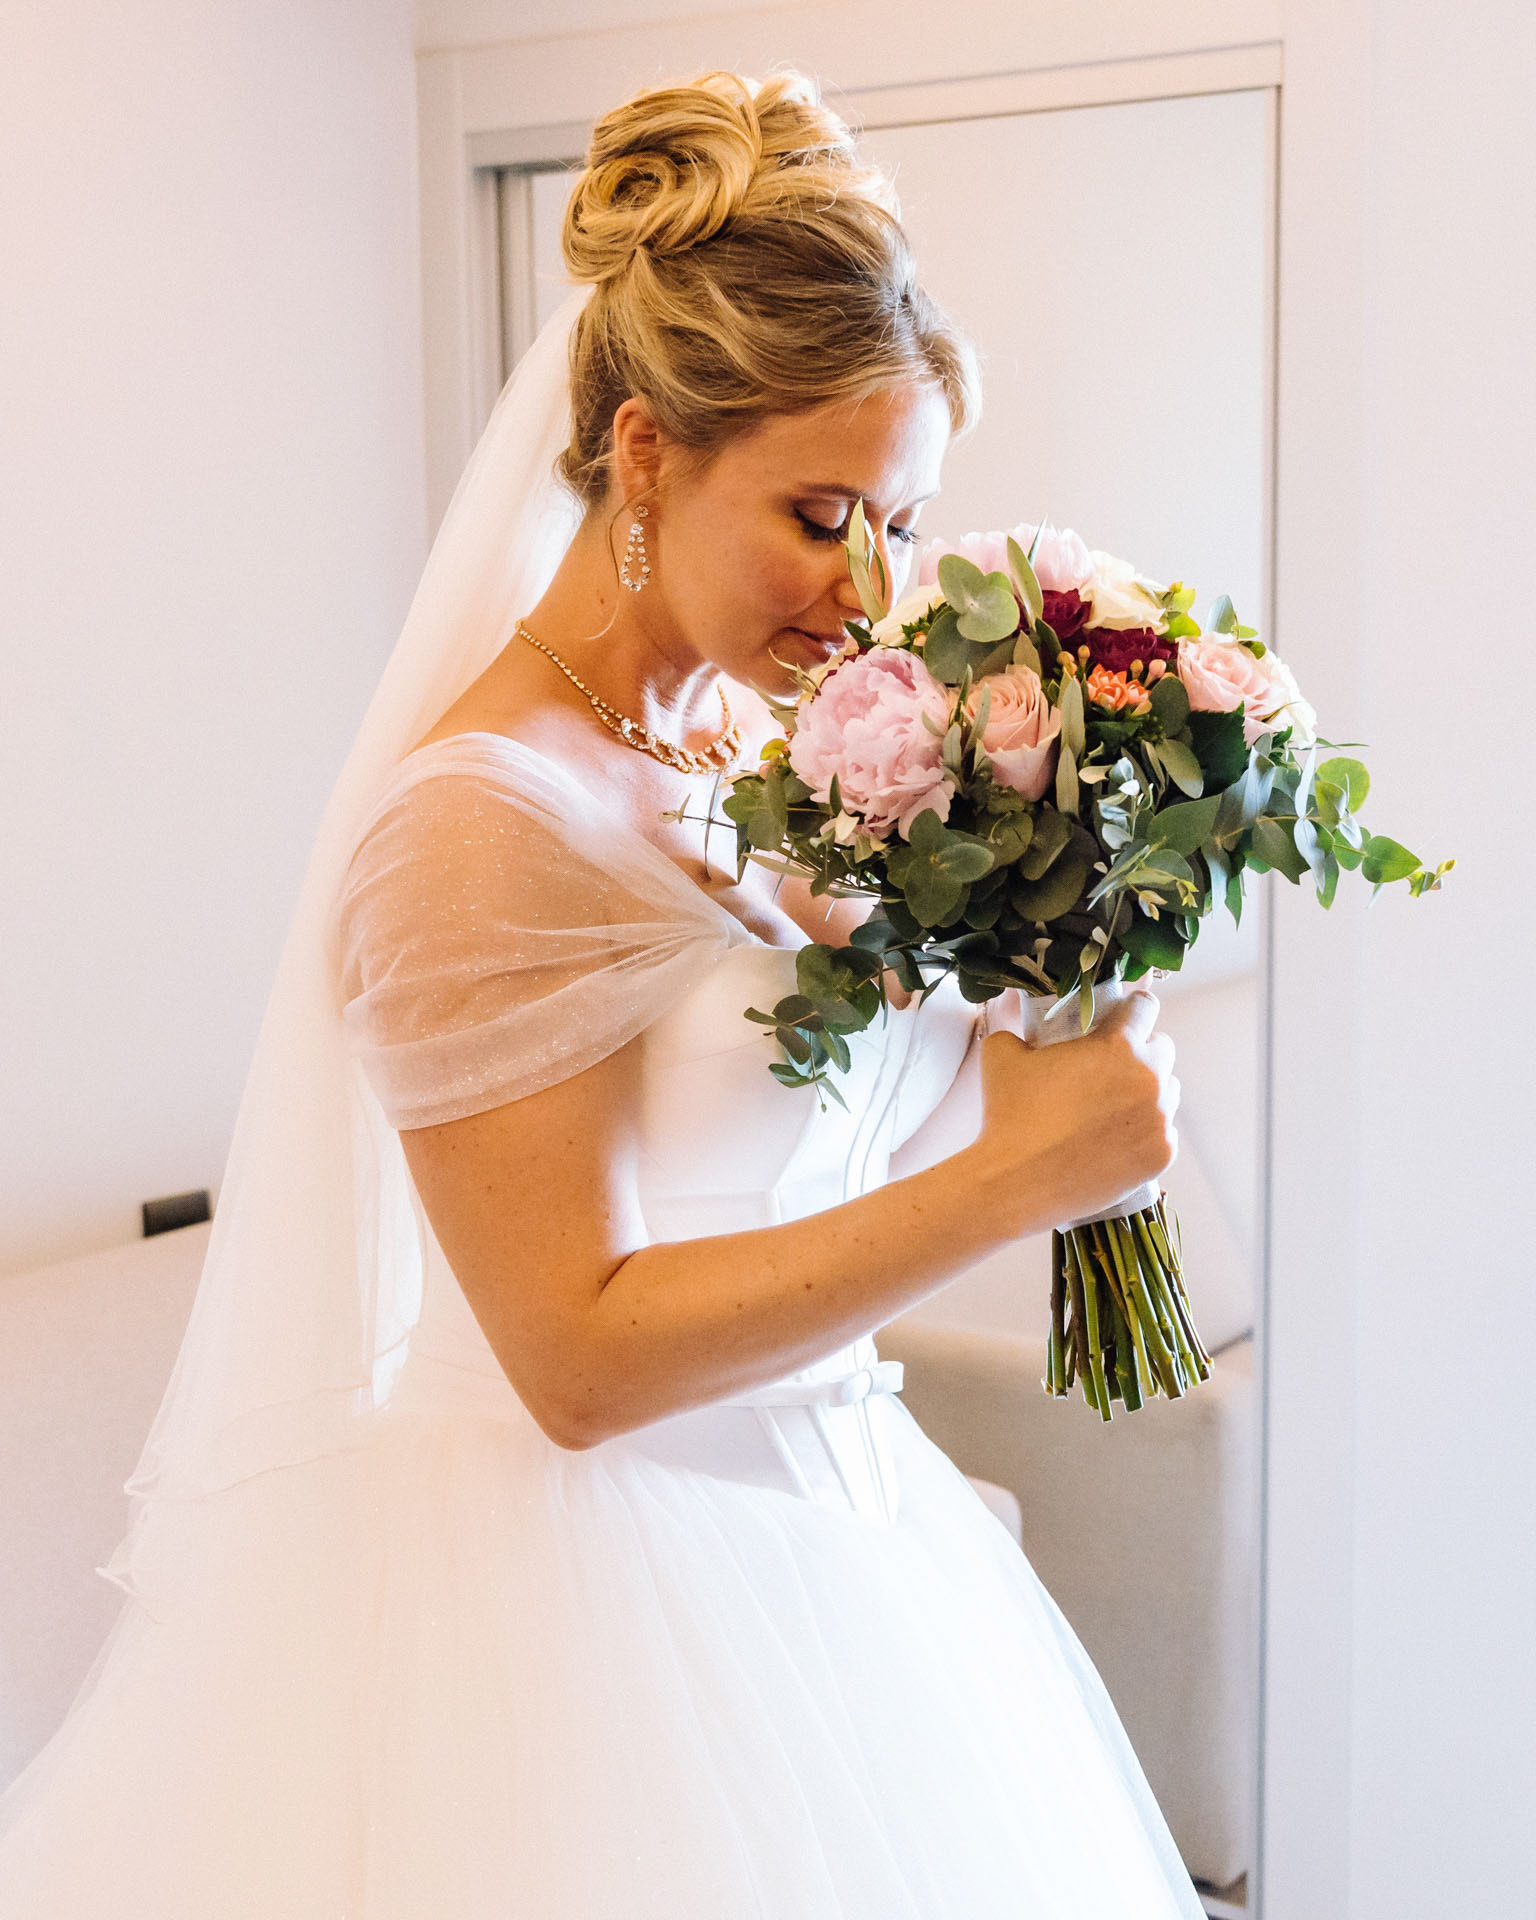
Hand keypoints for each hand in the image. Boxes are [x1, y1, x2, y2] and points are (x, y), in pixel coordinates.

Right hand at [968, 988, 1179, 1235]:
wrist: (1016, 1183)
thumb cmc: (1008, 1116)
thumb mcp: (1002, 1054)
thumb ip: (1018, 1030)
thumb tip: (1019, 1029)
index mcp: (1118, 1044)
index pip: (1145, 1006)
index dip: (1131, 1009)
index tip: (1121, 1018)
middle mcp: (1149, 1077)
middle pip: (1163, 1048)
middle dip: (1141, 1051)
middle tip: (1110, 1068)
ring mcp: (1160, 1119)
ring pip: (1168, 1091)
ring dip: (1148, 1092)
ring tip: (1113, 1107)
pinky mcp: (1161, 1155)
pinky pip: (1165, 1133)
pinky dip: (1146, 1133)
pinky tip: (1117, 1140)